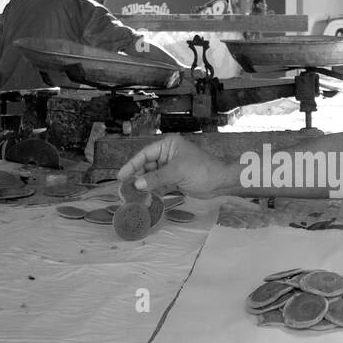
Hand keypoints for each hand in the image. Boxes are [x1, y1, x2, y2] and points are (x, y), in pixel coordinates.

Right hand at [116, 135, 231, 198]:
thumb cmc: (201, 170)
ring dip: (144, 185)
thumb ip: (156, 178)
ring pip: (152, 176)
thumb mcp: (177, 172)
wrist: (220, 182)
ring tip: (132, 195)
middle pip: (147, 166)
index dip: (132, 165)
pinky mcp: (175, 179)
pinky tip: (145, 197)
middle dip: (137, 177)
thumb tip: (137, 184)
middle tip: (125, 189)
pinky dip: (153, 190)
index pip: (145, 154)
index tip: (121, 176)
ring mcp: (171, 168)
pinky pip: (160, 184)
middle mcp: (168, 154)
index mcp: (168, 145)